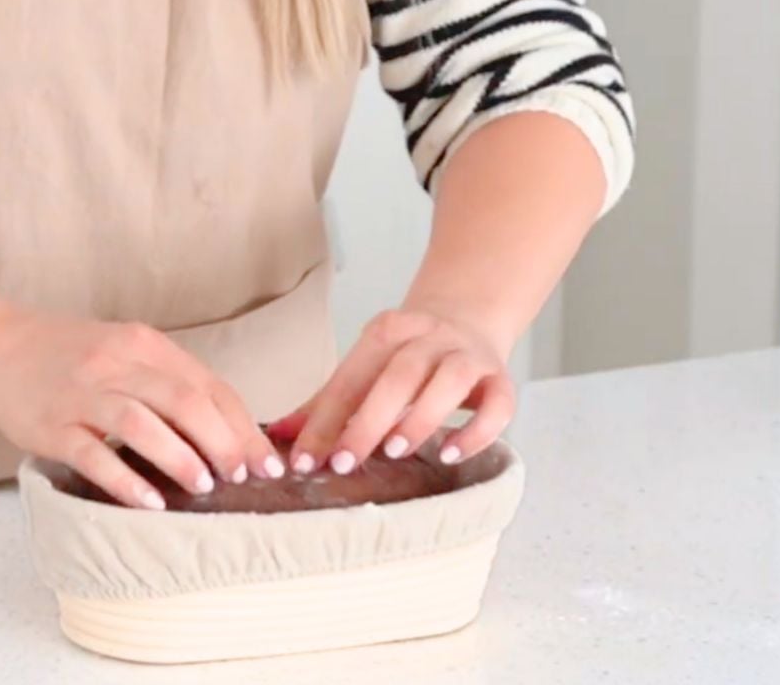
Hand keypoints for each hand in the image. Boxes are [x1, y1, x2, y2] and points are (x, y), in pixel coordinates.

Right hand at [0, 309, 281, 507]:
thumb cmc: (66, 357)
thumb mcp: (121, 353)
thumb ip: (164, 382)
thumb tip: (223, 431)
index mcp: (142, 344)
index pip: (206, 384)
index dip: (240, 425)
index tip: (264, 461)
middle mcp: (116, 363)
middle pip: (183, 399)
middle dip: (221, 442)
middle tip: (240, 477)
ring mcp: (82, 393)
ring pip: (142, 422)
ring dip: (180, 457)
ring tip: (204, 487)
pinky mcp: (51, 424)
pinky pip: (93, 453)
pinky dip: (125, 479)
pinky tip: (149, 503)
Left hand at [267, 306, 515, 475]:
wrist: (468, 317)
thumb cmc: (408, 356)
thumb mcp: (366, 367)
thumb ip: (326, 402)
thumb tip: (279, 434)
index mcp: (388, 330)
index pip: (353, 373)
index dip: (326, 417)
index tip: (305, 459)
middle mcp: (430, 337)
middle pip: (399, 373)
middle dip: (369, 419)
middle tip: (345, 462)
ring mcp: (468, 355)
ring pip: (449, 378)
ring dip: (421, 415)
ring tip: (396, 451)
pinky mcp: (500, 378)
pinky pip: (498, 404)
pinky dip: (477, 430)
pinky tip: (452, 454)